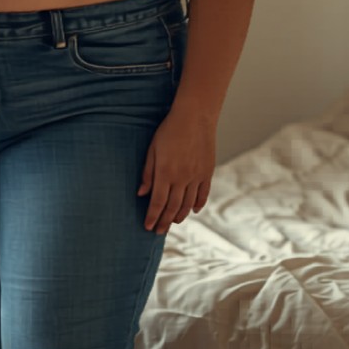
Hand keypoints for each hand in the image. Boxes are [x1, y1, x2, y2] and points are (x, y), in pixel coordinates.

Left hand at [137, 107, 215, 233]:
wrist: (195, 116)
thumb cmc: (169, 130)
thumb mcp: (153, 149)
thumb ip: (148, 173)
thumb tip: (141, 194)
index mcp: (165, 172)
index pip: (157, 202)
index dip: (152, 216)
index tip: (148, 227)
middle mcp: (182, 178)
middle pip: (172, 207)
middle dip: (164, 221)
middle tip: (158, 231)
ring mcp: (196, 176)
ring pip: (188, 204)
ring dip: (179, 216)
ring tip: (172, 222)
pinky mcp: (207, 172)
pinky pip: (203, 194)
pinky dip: (198, 204)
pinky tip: (192, 211)